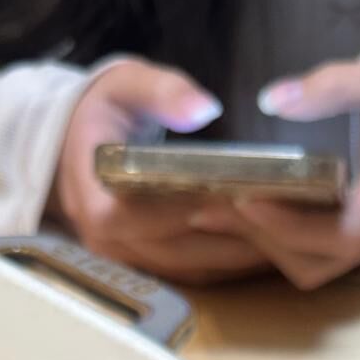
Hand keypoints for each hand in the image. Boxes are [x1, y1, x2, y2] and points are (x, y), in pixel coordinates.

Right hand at [52, 59, 266, 284]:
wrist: (74, 147)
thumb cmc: (104, 112)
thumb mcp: (126, 85)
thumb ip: (162, 92)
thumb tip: (204, 109)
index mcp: (94, 196)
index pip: (139, 216)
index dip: (186, 211)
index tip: (234, 196)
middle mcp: (108, 240)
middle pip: (177, 250)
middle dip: (229, 237)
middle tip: (282, 220)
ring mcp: (127, 261)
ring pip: (190, 268)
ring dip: (236, 257)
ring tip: (286, 238)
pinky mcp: (147, 269)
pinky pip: (193, 274)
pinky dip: (228, 264)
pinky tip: (266, 248)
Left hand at [192, 62, 359, 289]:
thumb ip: (334, 87)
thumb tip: (273, 99)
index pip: (339, 234)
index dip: (290, 224)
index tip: (245, 199)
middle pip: (311, 261)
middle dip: (258, 238)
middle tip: (206, 207)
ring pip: (304, 267)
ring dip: (258, 245)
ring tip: (211, 212)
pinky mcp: (348, 247)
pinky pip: (303, 257)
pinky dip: (267, 242)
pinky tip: (233, 217)